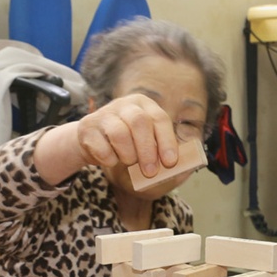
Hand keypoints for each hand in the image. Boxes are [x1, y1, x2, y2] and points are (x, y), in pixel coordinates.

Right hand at [38, 94, 179, 184]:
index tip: (170, 162)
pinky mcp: (87, 127)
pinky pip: (100, 146)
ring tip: (128, 162)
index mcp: (144, 105)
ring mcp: (104, 114)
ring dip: (127, 155)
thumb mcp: (150, 149)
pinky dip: (109, 159)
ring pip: (119, 133)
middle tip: (150, 171)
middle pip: (139, 122)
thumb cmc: (129, 147)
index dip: (167, 141)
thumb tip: (189, 166)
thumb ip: (168, 156)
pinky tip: (111, 160)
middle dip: (147, 150)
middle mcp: (125, 104)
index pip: (160, 119)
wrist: (93, 145)